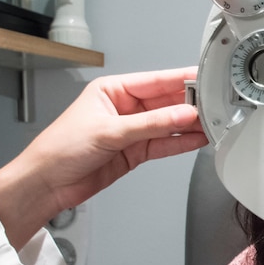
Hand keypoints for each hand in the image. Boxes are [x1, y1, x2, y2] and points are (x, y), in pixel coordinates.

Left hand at [0, 67, 207, 248]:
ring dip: (190, 124)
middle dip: (191, 104)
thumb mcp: (109, 131)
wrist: (46, 184)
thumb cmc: (60, 149)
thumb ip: (151, 124)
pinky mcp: (137, 151)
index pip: (156, 81)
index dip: (182, 80)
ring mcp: (133, 130)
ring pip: (169, 124)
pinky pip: (166, 144)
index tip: (206, 80)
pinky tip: (199, 139)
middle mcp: (125, 107)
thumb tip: (184, 115)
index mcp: (114, 90)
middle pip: (167, 102)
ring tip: (214, 122)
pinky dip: (183, 142)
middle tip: (216, 104)